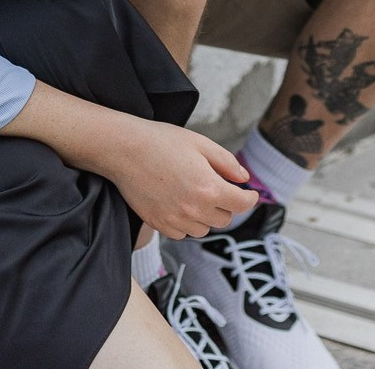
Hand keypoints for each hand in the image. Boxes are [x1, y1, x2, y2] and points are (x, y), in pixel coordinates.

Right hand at [91, 119, 259, 239]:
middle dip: (226, 204)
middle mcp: (194, 208)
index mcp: (209, 187)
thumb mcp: (201, 143)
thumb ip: (226, 162)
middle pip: (224, 219)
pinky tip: (179, 205)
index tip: (250, 194)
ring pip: (203, 229)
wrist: (124, 149)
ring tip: (195, 195)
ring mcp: (175, 219)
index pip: (241, 204)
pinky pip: (182, 233)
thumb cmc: (161, 142)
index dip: (250, 198)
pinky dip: (186, 223)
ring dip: (206, 216)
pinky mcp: (158, 224)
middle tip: (217, 187)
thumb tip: (243, 178)